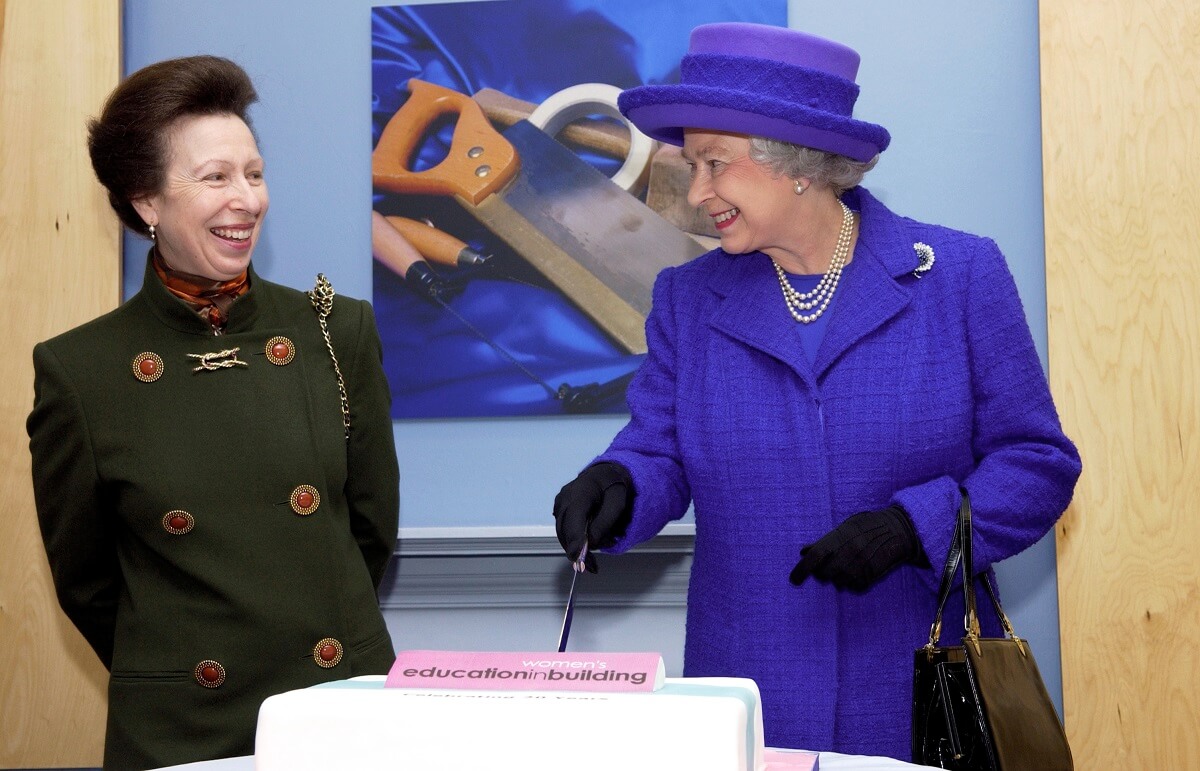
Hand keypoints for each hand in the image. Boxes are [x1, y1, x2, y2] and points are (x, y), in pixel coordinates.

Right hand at [552, 462, 633, 572]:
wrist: (604, 475)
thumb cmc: (613, 488)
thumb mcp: (618, 504)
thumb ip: (605, 523)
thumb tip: (590, 543)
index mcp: (580, 492)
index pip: (574, 519)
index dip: (575, 540)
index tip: (577, 557)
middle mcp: (564, 498)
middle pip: (565, 530)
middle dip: (576, 551)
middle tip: (591, 568)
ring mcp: (559, 504)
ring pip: (563, 533)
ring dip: (577, 548)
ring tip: (593, 561)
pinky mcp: (560, 511)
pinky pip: (565, 530)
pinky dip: (575, 541)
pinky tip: (587, 548)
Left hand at [789, 505, 924, 590]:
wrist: (897, 530)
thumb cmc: (867, 526)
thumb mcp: (844, 528)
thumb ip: (823, 541)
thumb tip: (803, 551)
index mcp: (840, 538)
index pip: (815, 557)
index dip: (801, 570)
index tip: (794, 580)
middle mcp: (849, 553)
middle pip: (824, 574)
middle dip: (821, 573)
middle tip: (824, 568)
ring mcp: (862, 566)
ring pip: (839, 582)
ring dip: (837, 578)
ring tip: (843, 568)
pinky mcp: (872, 576)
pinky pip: (855, 587)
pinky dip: (852, 583)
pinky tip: (855, 573)